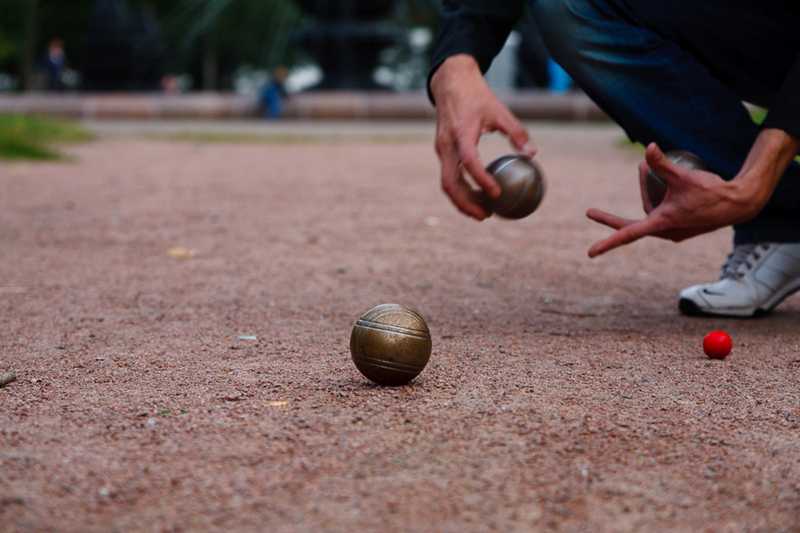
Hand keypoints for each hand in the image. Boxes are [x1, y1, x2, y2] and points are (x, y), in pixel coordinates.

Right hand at [431, 55, 534, 219]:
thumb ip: (516, 133)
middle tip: (486, 215)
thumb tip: (533, 154)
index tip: (497, 194)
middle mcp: (447, 145)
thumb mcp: (500, 111)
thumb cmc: (477, 97)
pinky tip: (476, 199)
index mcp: (461, 133)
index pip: (469, 162)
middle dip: (467, 203)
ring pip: (447, 183)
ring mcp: (441, 150)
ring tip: (482, 214)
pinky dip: (460, 192)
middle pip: (450, 182)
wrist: (450, 83)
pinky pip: (448, 177)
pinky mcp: (442, 152)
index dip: (482, 180)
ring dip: (462, 202)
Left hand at [586, 143, 765, 257]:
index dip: (608, 242)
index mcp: (661, 224)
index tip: (590, 253)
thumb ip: (662, 164)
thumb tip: (648, 147)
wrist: (739, 204)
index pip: (628, 234)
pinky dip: (656, 201)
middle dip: (612, 219)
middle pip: (632, 224)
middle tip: (590, 213)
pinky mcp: (680, 229)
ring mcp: (673, 233)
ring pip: (648, 215)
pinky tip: (662, 186)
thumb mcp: (683, 176)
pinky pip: (660, 216)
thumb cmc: (711, 191)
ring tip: (644, 170)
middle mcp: (665, 232)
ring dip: (644, 195)